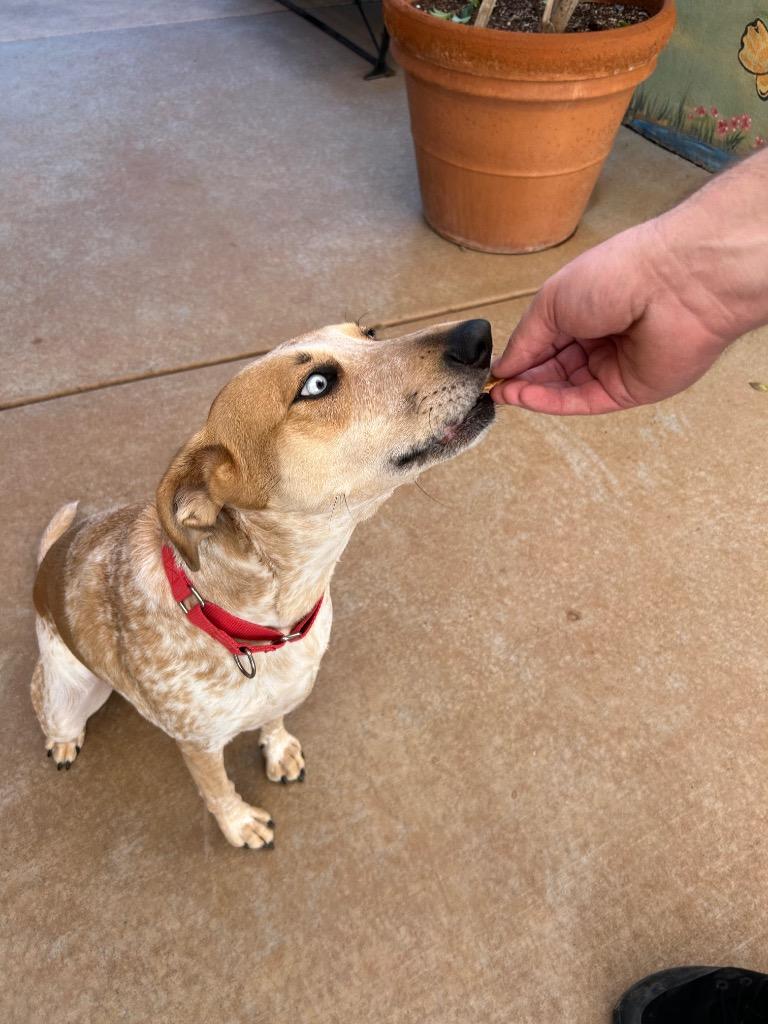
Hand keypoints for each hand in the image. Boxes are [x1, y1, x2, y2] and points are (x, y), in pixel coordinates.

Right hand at [491, 220, 729, 415]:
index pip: (545, 339)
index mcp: (584, 307)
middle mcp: (600, 337)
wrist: (674, 285)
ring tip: (504, 394)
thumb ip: (526, 338)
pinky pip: (583, 400)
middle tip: (493, 387)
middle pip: (553, 367)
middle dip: (523, 377)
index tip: (492, 369)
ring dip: (532, 391)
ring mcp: (614, 366)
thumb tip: (503, 367)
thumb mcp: (553, 300)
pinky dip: (551, 402)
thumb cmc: (613, 276)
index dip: (518, 355)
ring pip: (566, 387)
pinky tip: (524, 398)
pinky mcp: (628, 391)